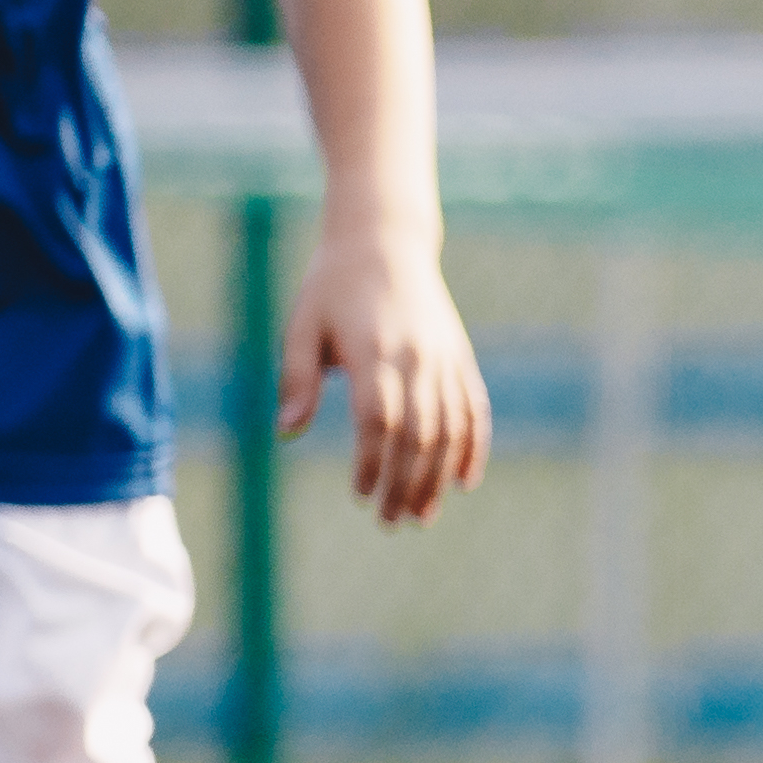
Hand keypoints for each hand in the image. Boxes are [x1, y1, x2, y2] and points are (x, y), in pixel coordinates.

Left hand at [286, 226, 490, 524]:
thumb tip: (288, 431)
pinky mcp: (460, 359)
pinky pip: (474, 411)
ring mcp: (445, 360)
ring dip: (438, 477)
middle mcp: (418, 359)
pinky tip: (463, 481)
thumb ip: (297, 378)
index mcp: (375, 352)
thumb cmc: (331, 286)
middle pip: (420, 435)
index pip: (380, 421)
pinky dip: (473, 448)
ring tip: (423, 513)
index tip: (361, 494)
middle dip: (407, 483)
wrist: (385, 242)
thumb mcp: (302, 326)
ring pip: (450, 430)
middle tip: (391, 520)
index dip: (374, 462)